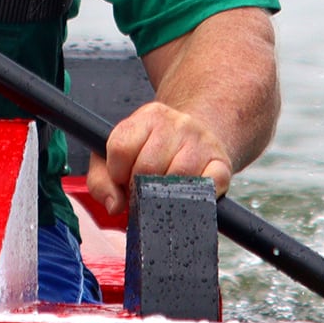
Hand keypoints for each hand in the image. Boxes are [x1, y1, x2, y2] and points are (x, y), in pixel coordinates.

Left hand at [84, 100, 234, 216]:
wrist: (198, 140)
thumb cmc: (153, 153)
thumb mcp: (120, 156)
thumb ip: (101, 180)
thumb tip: (114, 205)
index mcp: (148, 116)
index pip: (121, 148)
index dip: (117, 173)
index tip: (124, 179)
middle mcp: (177, 123)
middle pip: (147, 167)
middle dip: (140, 188)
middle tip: (145, 190)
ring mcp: (201, 142)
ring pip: (176, 178)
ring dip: (165, 195)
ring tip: (164, 192)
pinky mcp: (222, 163)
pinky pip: (208, 186)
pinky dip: (195, 197)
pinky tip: (187, 194)